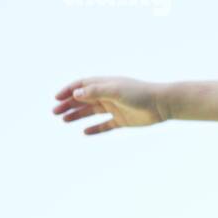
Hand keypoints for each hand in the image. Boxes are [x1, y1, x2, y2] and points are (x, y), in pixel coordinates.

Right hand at [52, 77, 168, 134]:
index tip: (56, 98)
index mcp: (106, 84)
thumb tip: (75, 93)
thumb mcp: (114, 90)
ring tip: (64, 120)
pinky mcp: (122, 120)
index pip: (82, 85)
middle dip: (69, 104)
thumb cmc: (139, 93)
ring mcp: (115, 108)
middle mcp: (109, 95)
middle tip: (55, 112)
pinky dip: (95, 129)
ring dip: (77, 115)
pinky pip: (105, 125)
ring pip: (92, 112)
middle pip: (84, 99)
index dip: (68, 90)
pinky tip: (84, 132)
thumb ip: (95, 92)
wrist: (161, 104)